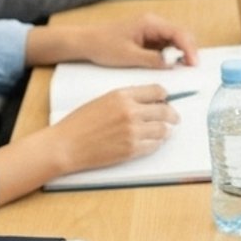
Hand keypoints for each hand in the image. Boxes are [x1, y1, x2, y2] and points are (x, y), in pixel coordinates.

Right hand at [42, 86, 177, 175]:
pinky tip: (152, 142)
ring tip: (164, 131)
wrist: (66, 145)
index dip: (165, 96)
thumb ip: (126, 99)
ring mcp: (133, 132)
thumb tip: (148, 103)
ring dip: (165, 131)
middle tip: (174, 118)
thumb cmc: (80, 123)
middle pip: (165, 111)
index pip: (157, 91)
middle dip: (172, 115)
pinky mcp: (132, 149)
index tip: (167, 100)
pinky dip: (156, 144)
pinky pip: (154, 146)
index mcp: (122, 95)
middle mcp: (131, 112)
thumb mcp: (103, 100)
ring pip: (163, 130)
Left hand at [65, 14, 198, 68]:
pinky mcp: (148, 38)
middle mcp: (153, 23)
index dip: (189, 48)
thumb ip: (153, 60)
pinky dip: (172, 55)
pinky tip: (172, 66)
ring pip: (175, 41)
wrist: (86, 42)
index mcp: (150, 23)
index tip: (194, 64)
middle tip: (192, 69)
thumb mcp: (129, 56)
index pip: (178, 33)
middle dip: (189, 51)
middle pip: (181, 35)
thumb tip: (172, 65)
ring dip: (181, 54)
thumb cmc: (103, 45)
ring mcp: (151, 30)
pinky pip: (166, 45)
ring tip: (184, 70)